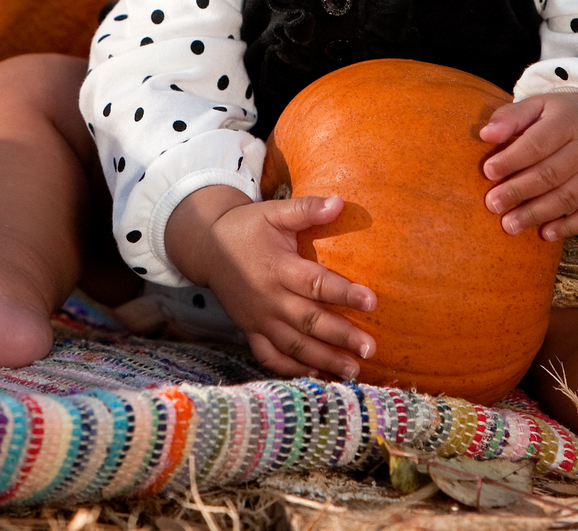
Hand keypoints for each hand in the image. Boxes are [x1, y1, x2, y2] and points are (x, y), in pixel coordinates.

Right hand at [165, 186, 378, 378]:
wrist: (206, 247)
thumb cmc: (247, 228)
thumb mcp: (274, 212)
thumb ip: (306, 208)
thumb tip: (340, 202)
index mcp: (278, 268)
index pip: (316, 284)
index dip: (344, 293)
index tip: (372, 302)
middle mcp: (269, 298)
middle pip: (309, 321)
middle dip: (341, 336)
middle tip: (370, 349)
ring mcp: (258, 319)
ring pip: (294, 345)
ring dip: (324, 360)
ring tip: (353, 370)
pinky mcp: (250, 330)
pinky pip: (270, 356)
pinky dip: (291, 370)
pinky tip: (316, 375)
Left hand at [479, 92, 577, 240]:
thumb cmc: (560, 117)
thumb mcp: (537, 105)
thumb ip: (510, 117)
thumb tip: (486, 135)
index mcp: (568, 122)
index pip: (537, 144)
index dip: (512, 159)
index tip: (488, 172)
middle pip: (550, 174)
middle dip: (518, 191)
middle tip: (493, 204)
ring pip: (567, 198)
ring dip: (536, 214)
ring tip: (509, 224)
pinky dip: (570, 227)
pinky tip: (546, 234)